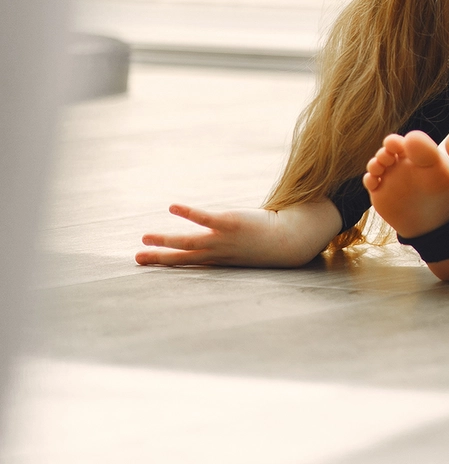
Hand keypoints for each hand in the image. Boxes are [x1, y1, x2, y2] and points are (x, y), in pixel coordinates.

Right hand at [136, 200, 340, 267]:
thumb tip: (224, 238)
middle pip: (183, 256)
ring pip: (188, 241)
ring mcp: (222, 239)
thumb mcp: (246, 247)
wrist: (290, 241)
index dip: (167, 262)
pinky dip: (189, 213)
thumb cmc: (270, 244)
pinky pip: (205, 218)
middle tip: (136, 258)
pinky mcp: (230, 223)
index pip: (189, 262)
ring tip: (145, 237)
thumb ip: (232, 245)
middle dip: (159, 258)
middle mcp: (218, 253)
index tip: (145, 262)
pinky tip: (172, 207)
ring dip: (165, 240)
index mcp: (220, 259)